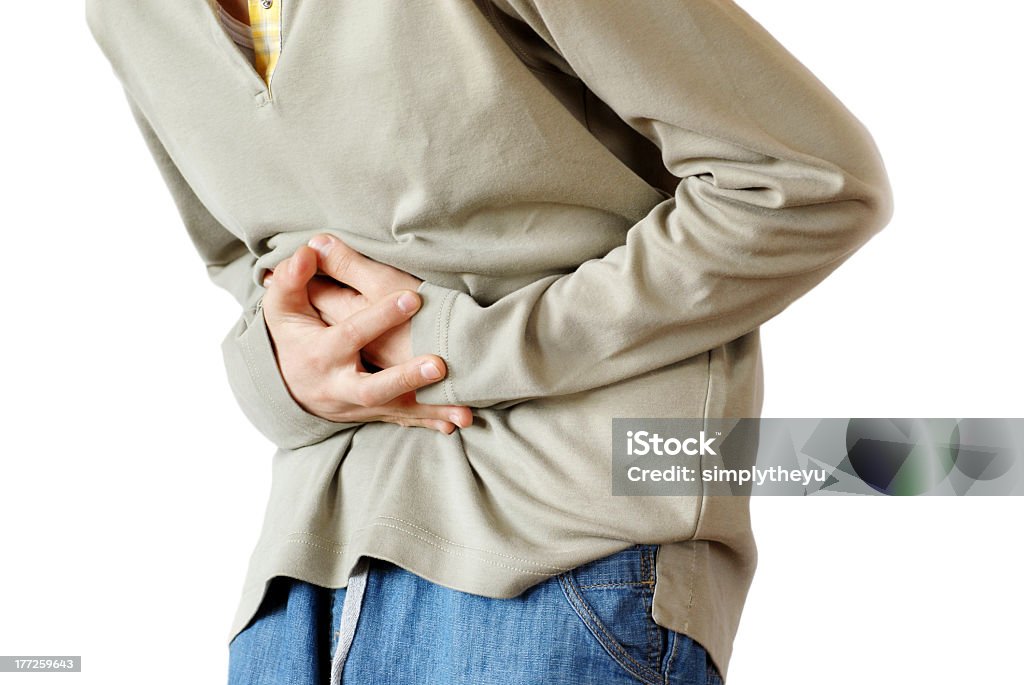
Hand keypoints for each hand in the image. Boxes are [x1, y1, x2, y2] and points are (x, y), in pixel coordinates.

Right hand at [260, 242, 472, 433]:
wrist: (285, 387)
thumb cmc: (289, 338)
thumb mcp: (282, 310)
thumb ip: (293, 279)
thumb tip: (308, 251)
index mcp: (321, 354)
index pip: (351, 335)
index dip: (380, 316)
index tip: (413, 298)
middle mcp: (339, 385)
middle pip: (372, 387)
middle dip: (405, 378)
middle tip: (440, 365)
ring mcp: (357, 405)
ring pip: (395, 409)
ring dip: (429, 408)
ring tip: (463, 408)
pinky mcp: (372, 414)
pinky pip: (403, 419)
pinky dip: (430, 421)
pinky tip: (458, 421)